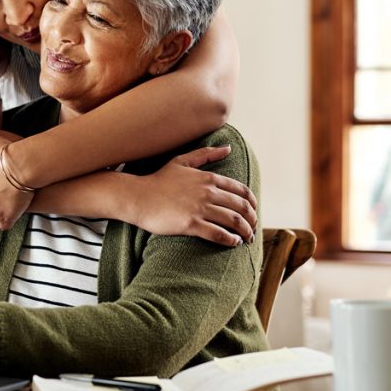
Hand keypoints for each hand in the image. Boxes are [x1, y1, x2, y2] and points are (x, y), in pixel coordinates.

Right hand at [130, 145, 257, 245]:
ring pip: (233, 221)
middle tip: (252, 229)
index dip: (252, 203)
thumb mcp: (182, 161)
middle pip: (241, 207)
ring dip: (245, 232)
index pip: (241, 191)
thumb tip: (228, 148)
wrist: (137, 196)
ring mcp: (199, 208)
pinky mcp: (190, 224)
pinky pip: (218, 234)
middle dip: (252, 220)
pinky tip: (233, 243)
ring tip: (247, 238)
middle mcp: (207, 192)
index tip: (253, 212)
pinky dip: (230, 240)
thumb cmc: (158, 180)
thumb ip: (206, 154)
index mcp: (208, 178)